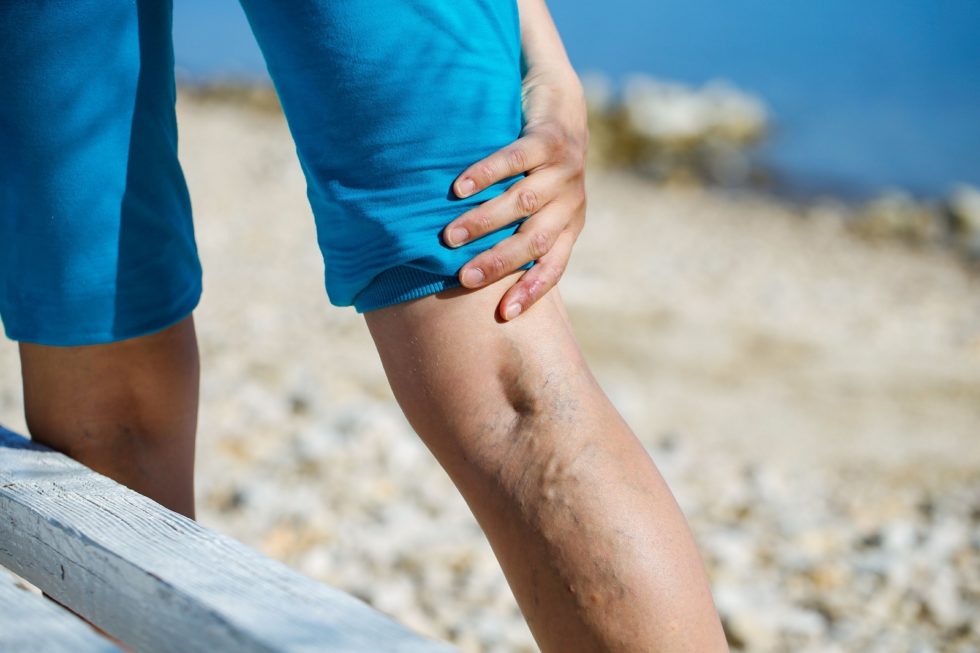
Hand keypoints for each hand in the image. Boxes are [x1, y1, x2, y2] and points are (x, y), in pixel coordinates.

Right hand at [443, 67, 588, 320]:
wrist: (561, 99)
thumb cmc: (539, 162)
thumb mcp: (541, 201)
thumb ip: (519, 230)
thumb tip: (475, 274)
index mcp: (569, 224)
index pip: (552, 266)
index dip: (530, 290)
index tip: (503, 314)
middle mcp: (570, 201)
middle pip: (534, 240)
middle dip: (498, 262)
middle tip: (464, 278)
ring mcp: (564, 169)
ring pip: (522, 202)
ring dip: (484, 222)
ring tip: (450, 236)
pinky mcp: (551, 138)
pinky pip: (516, 159)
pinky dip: (486, 174)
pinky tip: (459, 188)